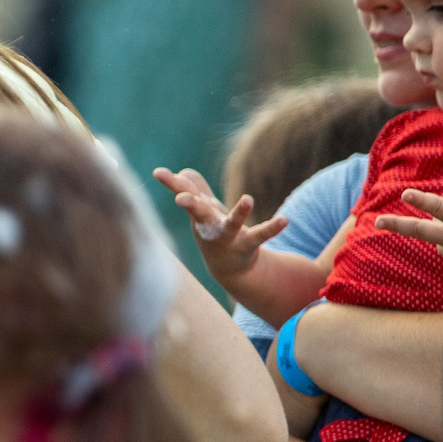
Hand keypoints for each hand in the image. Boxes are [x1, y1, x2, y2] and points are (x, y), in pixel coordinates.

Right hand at [152, 167, 287, 285]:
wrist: (227, 269)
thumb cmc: (213, 232)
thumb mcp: (203, 211)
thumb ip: (195, 189)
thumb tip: (185, 172)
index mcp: (199, 212)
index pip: (183, 193)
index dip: (171, 182)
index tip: (157, 172)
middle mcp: (209, 225)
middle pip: (197, 211)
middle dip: (189, 204)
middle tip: (180, 199)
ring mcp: (227, 237)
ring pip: (232, 224)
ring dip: (239, 213)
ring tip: (248, 199)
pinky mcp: (246, 246)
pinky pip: (260, 236)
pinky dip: (272, 228)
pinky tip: (284, 220)